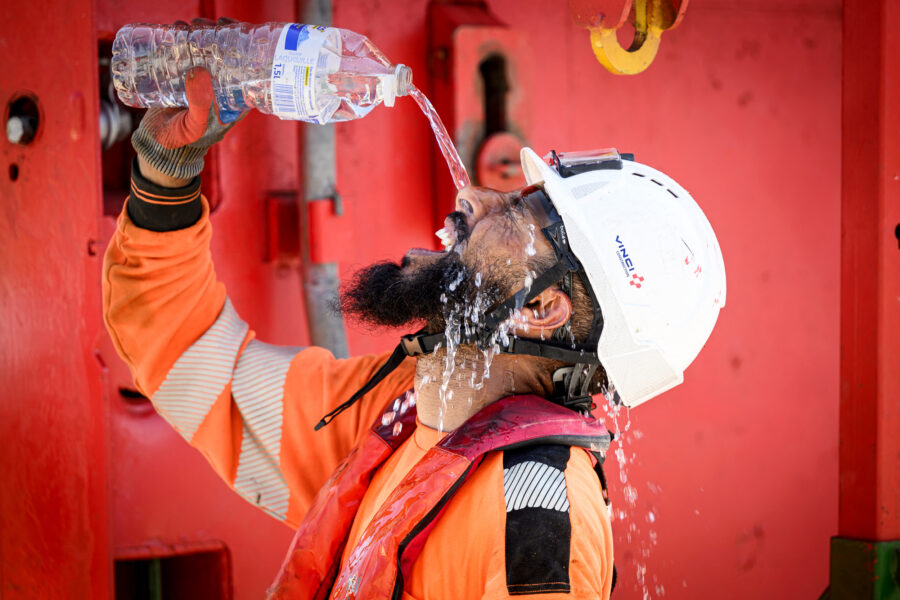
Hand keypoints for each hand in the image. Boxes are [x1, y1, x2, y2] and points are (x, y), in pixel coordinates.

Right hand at [132, 19, 245, 185]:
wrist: (156, 145)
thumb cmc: (181, 141)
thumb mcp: (194, 127)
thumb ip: (199, 106)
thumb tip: (199, 72)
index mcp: (233, 100)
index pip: (245, 68)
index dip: (242, 46)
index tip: (231, 29)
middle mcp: (220, 88)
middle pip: (225, 54)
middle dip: (216, 34)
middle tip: (202, 24)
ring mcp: (202, 81)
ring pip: (205, 51)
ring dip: (198, 34)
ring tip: (187, 25)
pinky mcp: (183, 77)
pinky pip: (186, 54)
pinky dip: (182, 39)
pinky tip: (176, 29)